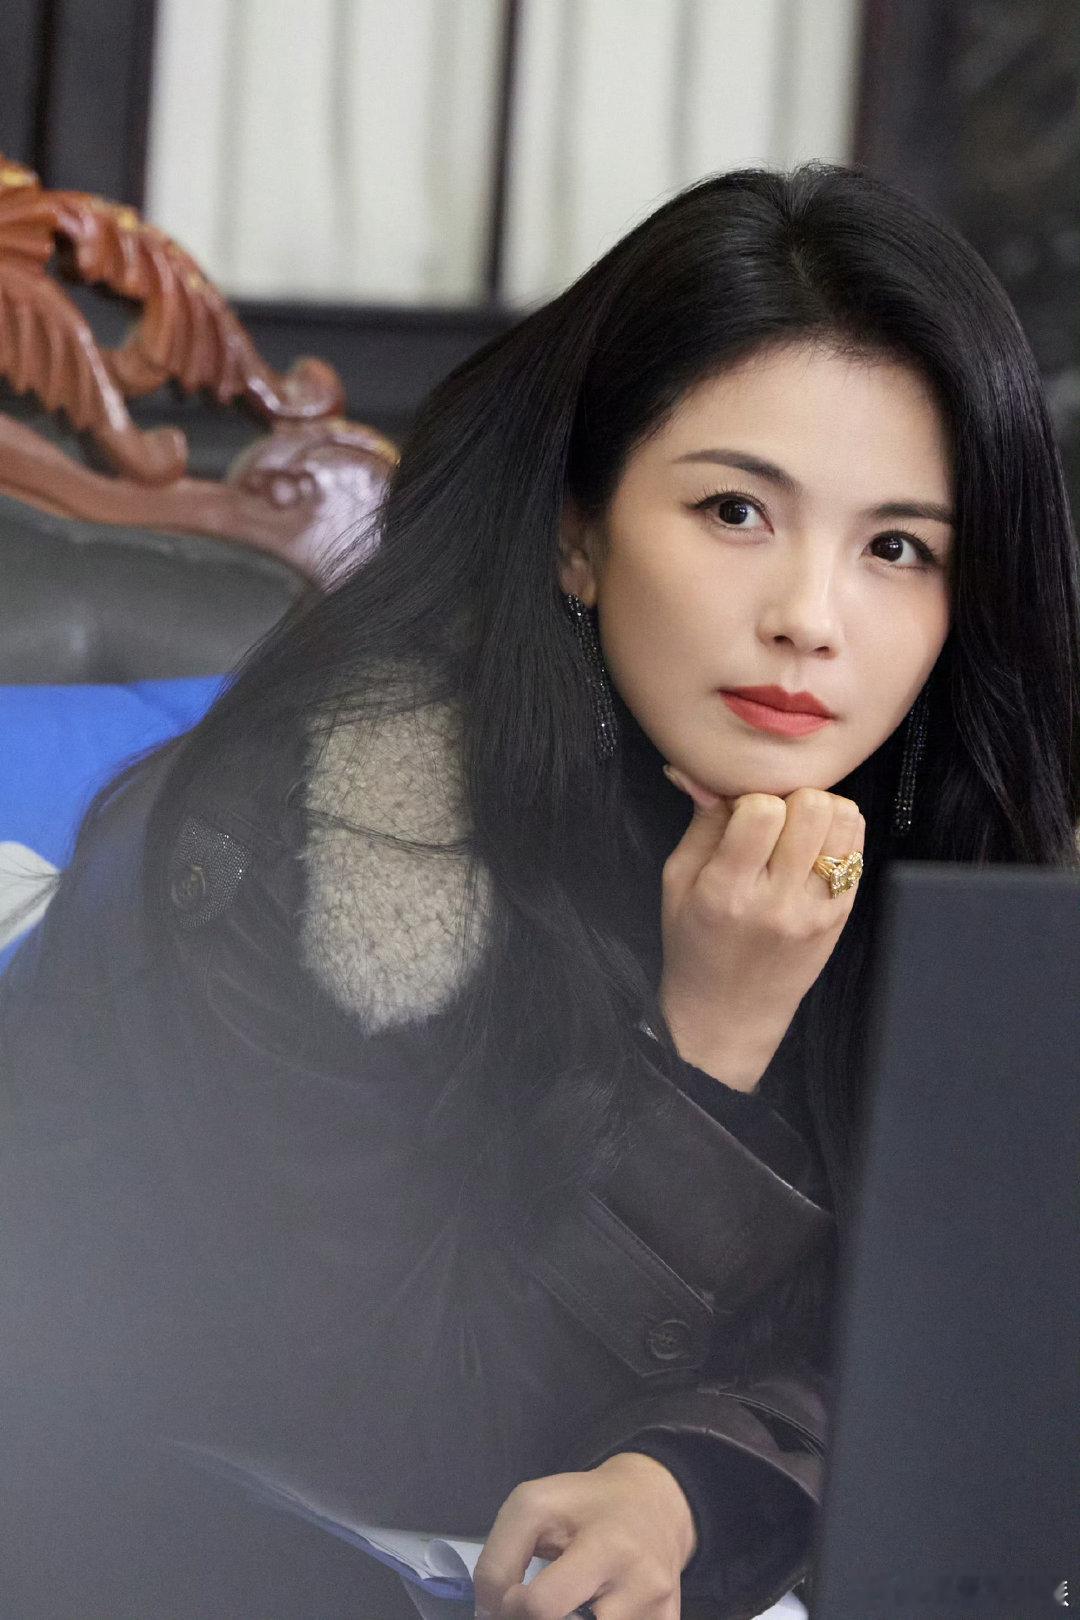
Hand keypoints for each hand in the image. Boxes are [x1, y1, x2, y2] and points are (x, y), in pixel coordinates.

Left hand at [472, 1451, 695, 1618]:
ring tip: (571, 1602)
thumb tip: (488, 1613)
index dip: (513, 1608)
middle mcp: (643, 1585)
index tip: (511, 1597)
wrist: (656, 1502)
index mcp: (607, 1547)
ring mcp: (659, 1612)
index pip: (544, 1606)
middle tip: (539, 1604)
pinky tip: (595, 1606)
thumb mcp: (534, 1504)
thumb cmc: (587, 1502)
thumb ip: (500, 1557)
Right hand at [658, 768, 864, 1088]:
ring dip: (821, 812)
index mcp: (726, 892)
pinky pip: (856, 848)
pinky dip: (838, 835)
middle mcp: (777, 902)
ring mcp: (817, 911)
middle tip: (774, 819)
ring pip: (845, 821)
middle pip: (812, 807)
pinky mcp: (841, 916)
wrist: (729, 1013)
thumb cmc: (694, 944)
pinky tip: (812, 850)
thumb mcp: (677, 883)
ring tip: (797, 830)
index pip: (761, 811)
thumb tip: (703, 770)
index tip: (741, 817)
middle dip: (792, 798)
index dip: (752, 799)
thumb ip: (701, 823)